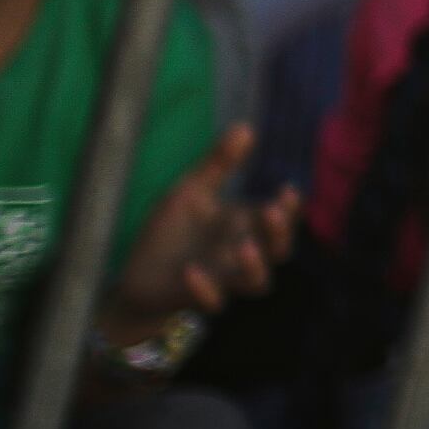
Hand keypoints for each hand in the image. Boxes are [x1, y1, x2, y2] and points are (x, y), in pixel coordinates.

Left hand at [109, 124, 300, 338]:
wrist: (138, 276)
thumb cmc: (171, 232)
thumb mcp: (191, 191)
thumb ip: (219, 164)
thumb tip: (246, 126)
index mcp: (245, 226)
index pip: (280, 218)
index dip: (290, 208)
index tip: (286, 189)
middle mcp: (242, 254)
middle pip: (278, 250)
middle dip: (279, 233)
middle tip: (271, 212)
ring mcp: (224, 279)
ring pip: (257, 283)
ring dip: (255, 266)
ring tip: (243, 248)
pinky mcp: (198, 298)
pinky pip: (213, 302)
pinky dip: (206, 289)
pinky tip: (192, 271)